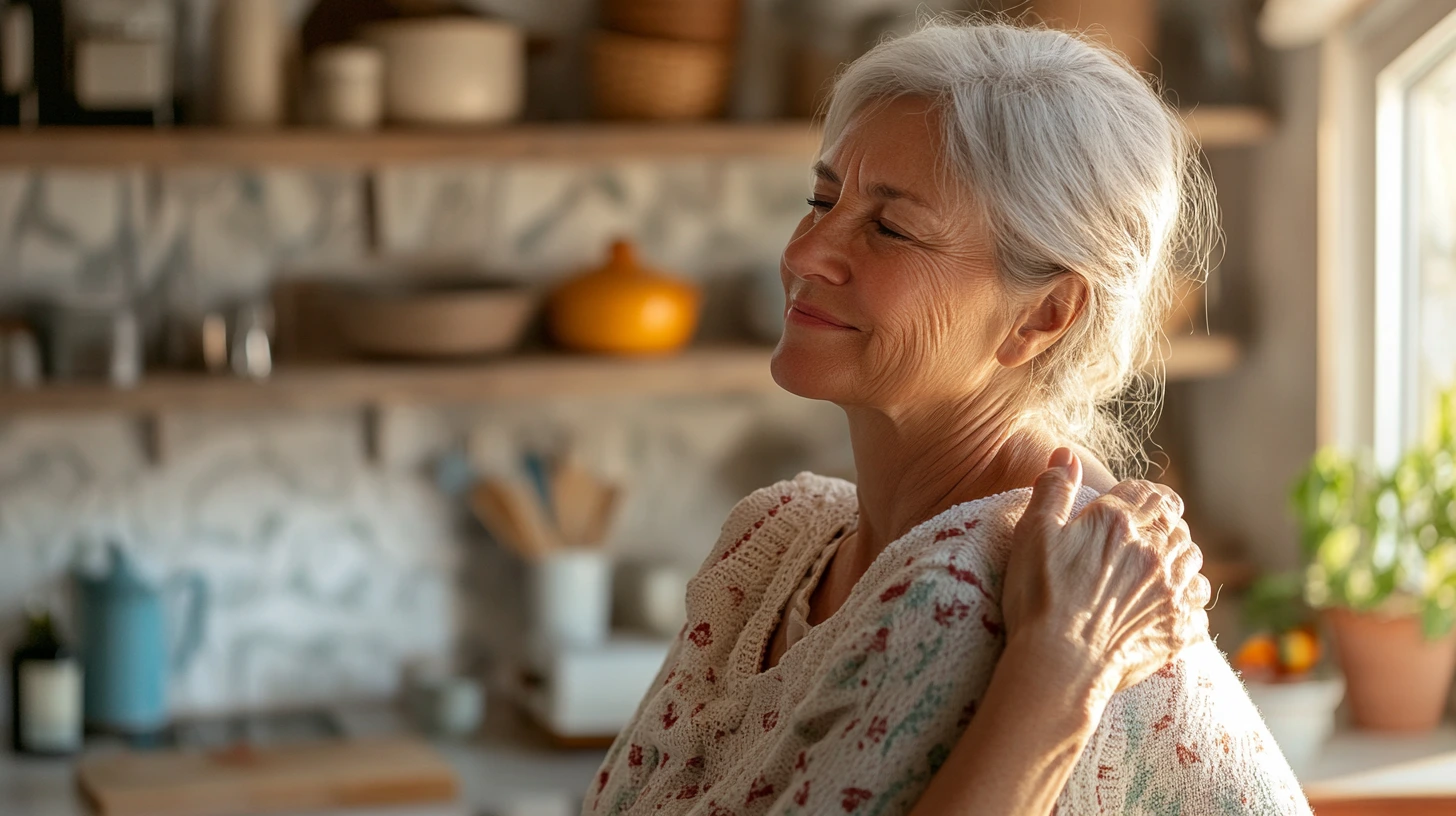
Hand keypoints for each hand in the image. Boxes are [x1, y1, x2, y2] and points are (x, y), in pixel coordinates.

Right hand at [1002, 448, 1209, 706]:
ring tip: (1157, 571)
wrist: (1059, 664)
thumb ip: (1053, 489)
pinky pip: (1199, 610)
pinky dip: (1188, 605)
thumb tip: (1065, 454)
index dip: (1144, 495)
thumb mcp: (1033, 533)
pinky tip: (1166, 609)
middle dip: (1163, 527)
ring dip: (1180, 562)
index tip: (1131, 506)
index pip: (1152, 492)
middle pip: (1177, 526)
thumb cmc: (1040, 596)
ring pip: (1195, 564)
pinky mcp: (1180, 630)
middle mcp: (1155, 551)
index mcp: (1120, 521)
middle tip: (1139, 540)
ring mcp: (1173, 592)